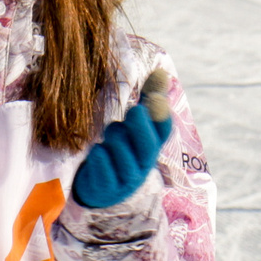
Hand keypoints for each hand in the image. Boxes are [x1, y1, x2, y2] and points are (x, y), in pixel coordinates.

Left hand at [72, 70, 170, 208]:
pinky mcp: (107, 189)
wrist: (99, 187)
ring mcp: (126, 179)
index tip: (156, 99)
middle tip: (134, 111)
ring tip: (108, 133)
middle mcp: (143, 163)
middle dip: (141, 127)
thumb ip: (147, 98)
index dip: (161, 116)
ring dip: (115, 140)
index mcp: (151, 144)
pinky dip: (100, 158)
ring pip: (124, 156)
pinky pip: (105, 172)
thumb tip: (161, 71)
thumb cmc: (119, 148)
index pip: (163, 131)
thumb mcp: (134, 125)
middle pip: (147, 146)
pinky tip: (97, 150)